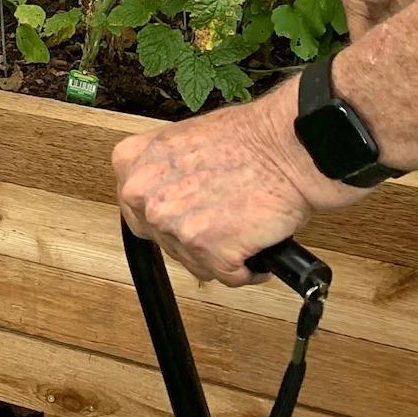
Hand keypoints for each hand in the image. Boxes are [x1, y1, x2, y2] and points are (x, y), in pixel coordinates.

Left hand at [112, 89, 361, 285]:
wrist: (286, 147)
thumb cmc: (247, 139)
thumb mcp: (182, 141)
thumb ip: (162, 171)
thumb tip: (164, 196)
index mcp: (131, 164)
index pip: (136, 211)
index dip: (167, 218)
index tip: (186, 215)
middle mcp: (144, 196)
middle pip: (164, 241)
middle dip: (194, 237)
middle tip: (222, 218)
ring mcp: (174, 226)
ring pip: (195, 262)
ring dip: (221, 253)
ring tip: (242, 223)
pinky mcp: (210, 253)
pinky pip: (229, 276)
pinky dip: (248, 268)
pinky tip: (258, 242)